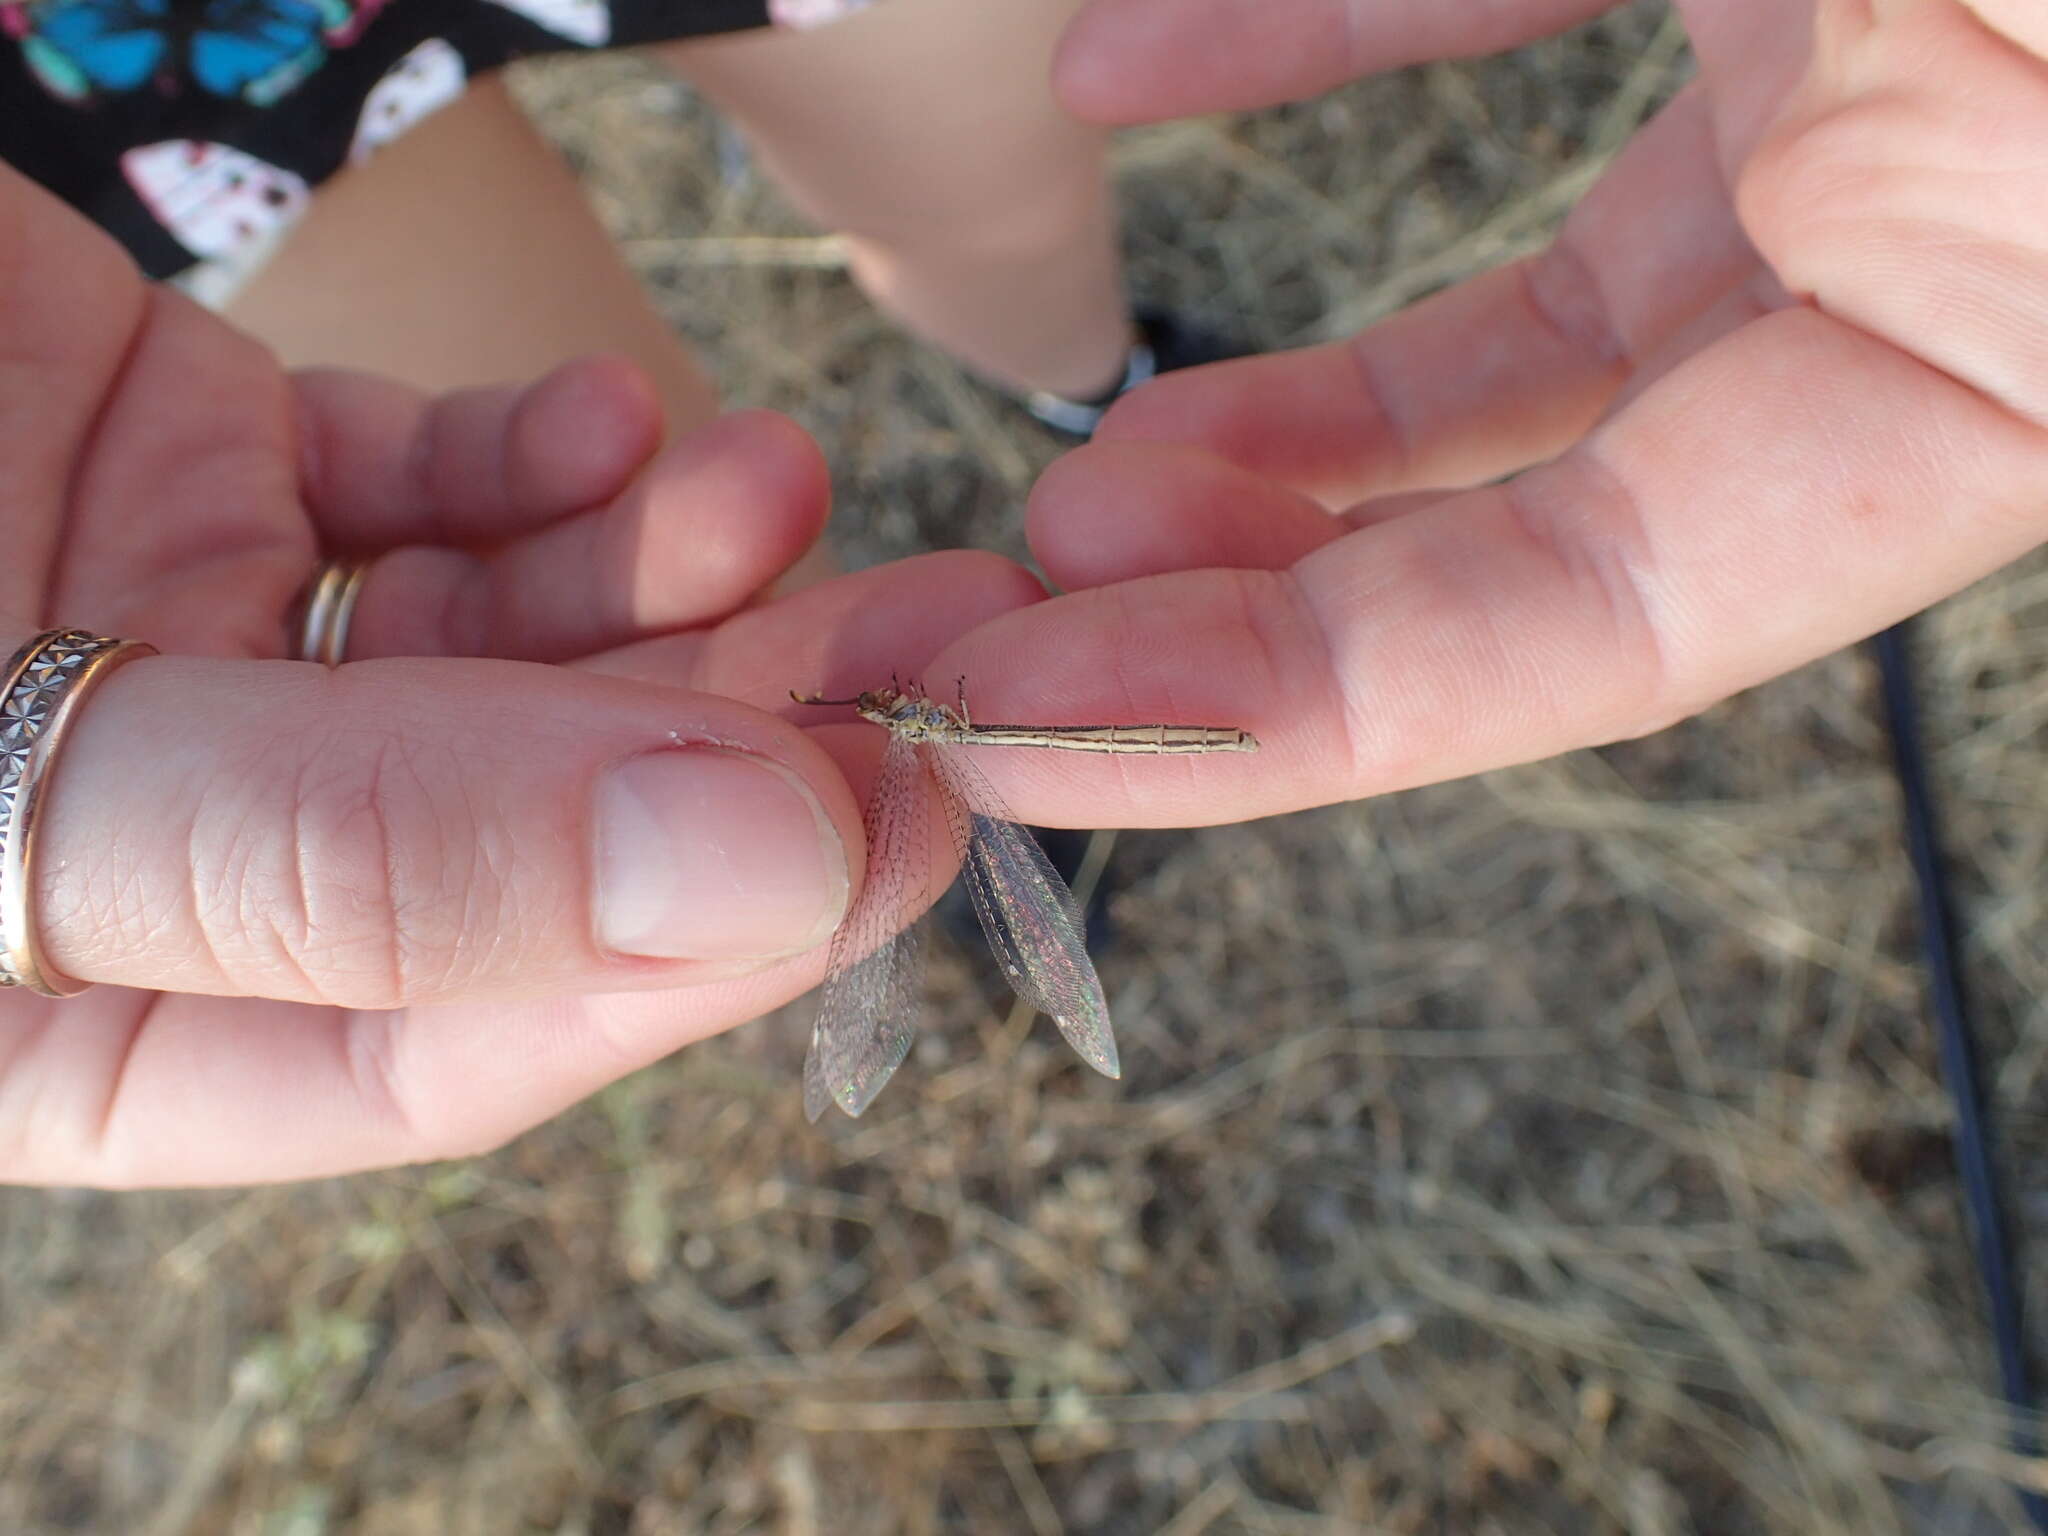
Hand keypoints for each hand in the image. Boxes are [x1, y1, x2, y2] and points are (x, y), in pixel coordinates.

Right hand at [0, 165, 1042, 1186]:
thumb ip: (356, 856)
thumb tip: (755, 884)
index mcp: (69, 1016)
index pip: (441, 1038)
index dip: (687, 947)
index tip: (899, 832)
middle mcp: (145, 849)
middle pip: (515, 837)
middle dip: (737, 747)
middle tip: (942, 645)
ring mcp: (174, 651)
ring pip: (501, 657)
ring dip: (672, 588)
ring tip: (786, 500)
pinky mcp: (186, 465)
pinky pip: (415, 496)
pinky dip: (539, 470)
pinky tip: (628, 434)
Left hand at [922, 0, 2046, 830]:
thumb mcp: (1957, 5)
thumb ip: (1832, 107)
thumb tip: (1532, 438)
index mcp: (2021, 342)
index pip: (1605, 620)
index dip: (1308, 709)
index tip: (1044, 724)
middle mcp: (1941, 239)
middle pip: (1529, 512)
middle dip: (1250, 593)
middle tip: (998, 616)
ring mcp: (1863, 77)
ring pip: (1515, 328)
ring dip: (1275, 411)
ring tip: (1065, 479)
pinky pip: (1505, 6)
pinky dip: (1307, 41)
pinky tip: (1116, 72)